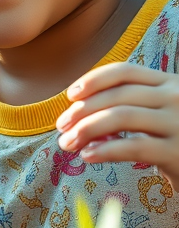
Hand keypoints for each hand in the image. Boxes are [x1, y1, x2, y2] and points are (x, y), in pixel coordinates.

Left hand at [56, 62, 178, 176]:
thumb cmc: (176, 139)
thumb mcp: (158, 113)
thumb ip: (128, 106)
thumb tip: (76, 114)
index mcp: (169, 83)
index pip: (125, 71)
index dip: (94, 79)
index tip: (70, 95)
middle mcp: (176, 97)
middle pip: (117, 95)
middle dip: (82, 110)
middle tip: (61, 127)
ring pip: (121, 117)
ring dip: (86, 130)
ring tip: (67, 143)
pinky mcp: (178, 152)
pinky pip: (133, 147)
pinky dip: (104, 150)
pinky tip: (87, 156)